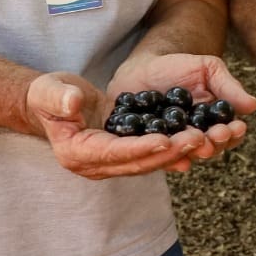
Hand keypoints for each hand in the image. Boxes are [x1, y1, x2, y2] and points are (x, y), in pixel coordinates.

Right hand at [29, 71, 211, 179]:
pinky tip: (198, 137)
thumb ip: (59, 97)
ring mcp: (111, 162)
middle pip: (137, 162)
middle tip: (198, 139)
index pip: (113, 153)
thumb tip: (73, 102)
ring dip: (177, 152)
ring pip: (149, 161)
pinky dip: (173, 148)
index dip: (141, 147)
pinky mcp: (123, 154)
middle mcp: (95, 165)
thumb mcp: (49, 91)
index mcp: (76, 153)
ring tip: (205, 138)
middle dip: (169, 152)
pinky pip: (151, 153)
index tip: (166, 140)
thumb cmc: (49, 95)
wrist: (54, 102)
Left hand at [107, 53, 255, 169]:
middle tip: (214, 137)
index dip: (232, 133)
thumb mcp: (208, 69)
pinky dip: (168, 161)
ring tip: (196, 143)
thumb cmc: (178, 67)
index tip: (234, 127)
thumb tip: (253, 105)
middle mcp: (196, 138)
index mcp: (213, 123)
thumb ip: (228, 87)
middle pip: (210, 149)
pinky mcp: (150, 149)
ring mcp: (173, 145)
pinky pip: (159, 158)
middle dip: (214, 144)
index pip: (229, 134)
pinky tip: (176, 161)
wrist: (141, 68)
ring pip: (187, 155)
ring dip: (193, 152)